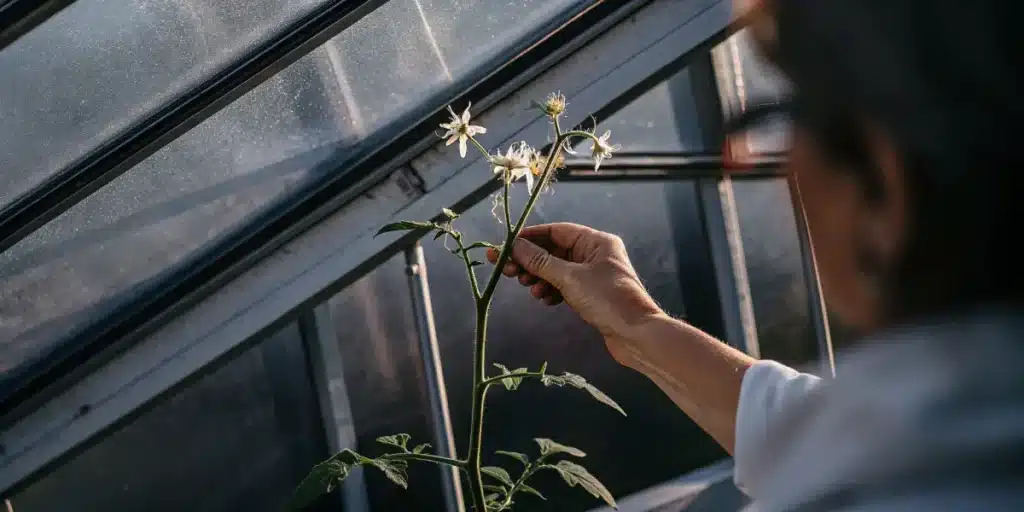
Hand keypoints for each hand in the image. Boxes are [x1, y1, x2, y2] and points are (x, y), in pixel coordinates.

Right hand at [486, 223, 664, 358]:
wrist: (636, 335)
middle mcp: (595, 254)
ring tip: (529, 288)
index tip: (506, 247)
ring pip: (557, 270)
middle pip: (554, 251)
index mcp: (596, 242)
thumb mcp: (570, 278)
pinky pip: (565, 286)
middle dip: (531, 261)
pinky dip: (552, 290)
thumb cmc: (607, 300)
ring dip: (540, 277)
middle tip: (508, 271)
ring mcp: (594, 275)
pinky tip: (545, 299)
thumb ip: (540, 262)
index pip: (556, 231)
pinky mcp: (592, 294)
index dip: (529, 238)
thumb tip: (514, 246)